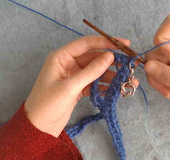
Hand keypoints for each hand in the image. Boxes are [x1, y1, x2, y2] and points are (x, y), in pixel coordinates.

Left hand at [24, 36, 138, 136]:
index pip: (86, 44)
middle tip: (131, 65)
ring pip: (96, 71)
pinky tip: (118, 90)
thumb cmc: (47, 104)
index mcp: (61, 57)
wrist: (38, 128)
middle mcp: (68, 63)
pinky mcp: (78, 88)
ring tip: (130, 81)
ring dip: (112, 76)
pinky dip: (105, 86)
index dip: (106, 42)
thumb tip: (110, 56)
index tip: (124, 44)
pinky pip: (94, 83)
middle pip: (94, 57)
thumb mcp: (70, 87)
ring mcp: (74, 76)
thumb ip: (91, 71)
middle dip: (113, 62)